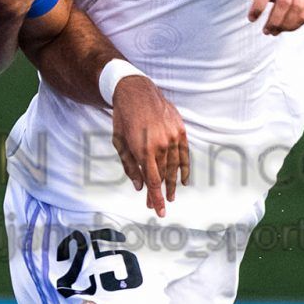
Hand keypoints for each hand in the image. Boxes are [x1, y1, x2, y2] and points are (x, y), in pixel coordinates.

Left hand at [111, 75, 189, 216]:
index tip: (158, 212)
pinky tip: (184, 180)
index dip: (155, 199)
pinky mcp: (180, 130)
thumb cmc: (124, 118)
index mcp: (144, 149)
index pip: (153, 181)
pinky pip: (184, 154)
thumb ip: (129, 166)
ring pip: (175, 167)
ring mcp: (172, 137)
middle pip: (163, 176)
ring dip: (172, 184)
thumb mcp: (119, 143)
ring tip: (171, 196)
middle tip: (156, 206)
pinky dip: (185, 168)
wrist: (136, 91)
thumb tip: (139, 186)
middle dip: (159, 193)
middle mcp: (161, 145)